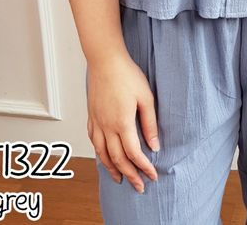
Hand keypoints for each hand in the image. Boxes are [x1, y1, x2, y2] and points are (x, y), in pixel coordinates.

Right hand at [86, 52, 159, 191]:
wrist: (105, 60)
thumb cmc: (127, 75)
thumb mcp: (146, 97)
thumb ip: (150, 123)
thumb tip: (154, 146)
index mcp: (122, 123)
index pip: (134, 154)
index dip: (143, 167)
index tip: (153, 176)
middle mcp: (106, 126)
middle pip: (118, 158)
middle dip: (129, 175)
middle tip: (139, 186)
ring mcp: (97, 122)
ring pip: (102, 153)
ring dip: (112, 169)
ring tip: (120, 179)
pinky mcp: (91, 115)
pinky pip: (93, 141)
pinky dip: (99, 153)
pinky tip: (104, 156)